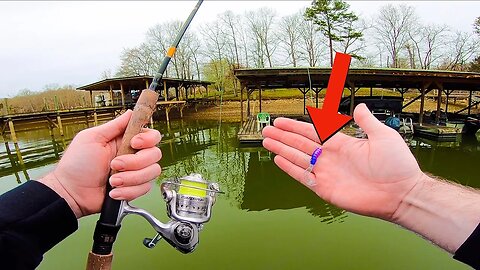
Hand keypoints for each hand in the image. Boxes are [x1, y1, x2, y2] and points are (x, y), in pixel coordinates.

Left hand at [38, 110, 161, 217]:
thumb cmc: (76, 165)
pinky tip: (114, 191)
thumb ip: (114, 125)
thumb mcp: (92, 138)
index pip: (151, 135)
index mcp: (124, 141)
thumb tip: (132, 112)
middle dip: (135, 162)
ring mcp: (135, 173)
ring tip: (112, 181)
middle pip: (154, 154)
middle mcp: (133, 155)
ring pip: (152, 172)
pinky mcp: (134, 188)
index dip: (147, 139)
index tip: (134, 143)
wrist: (71, 192)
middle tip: (114, 164)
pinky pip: (144, 188)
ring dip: (131, 178)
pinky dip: (128, 191)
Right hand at [262, 103, 424, 220]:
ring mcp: (327, 173)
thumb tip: (359, 106)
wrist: (401, 193)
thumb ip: (367, 122)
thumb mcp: (384, 136)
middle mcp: (331, 157)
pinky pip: (303, 176)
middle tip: (266, 129)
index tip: (280, 121)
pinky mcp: (325, 189)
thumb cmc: (397, 165)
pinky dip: (289, 168)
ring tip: (266, 141)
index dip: (295, 126)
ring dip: (281, 149)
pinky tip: (278, 160)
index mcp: (341, 144)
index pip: (312, 132)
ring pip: (297, 158)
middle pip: (300, 144)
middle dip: (283, 136)